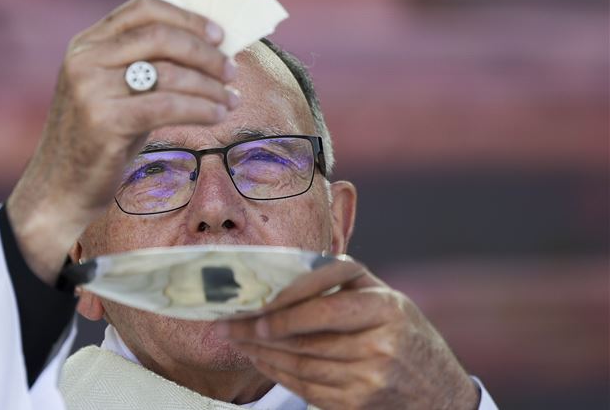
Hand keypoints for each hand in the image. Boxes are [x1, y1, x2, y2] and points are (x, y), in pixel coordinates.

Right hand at [7, 0, 236, 282]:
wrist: (59, 190)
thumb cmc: (97, 141)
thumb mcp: (113, 92)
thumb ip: (144, 67)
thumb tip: (209, 52)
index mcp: (85, 44)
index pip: (142, 9)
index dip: (187, 18)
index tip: (220, 35)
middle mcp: (84, 59)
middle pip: (161, 37)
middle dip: (206, 53)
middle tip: (233, 71)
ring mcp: (91, 89)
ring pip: (170, 74)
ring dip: (211, 86)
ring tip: (232, 99)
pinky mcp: (105, 121)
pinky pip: (168, 107)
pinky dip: (201, 109)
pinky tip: (217, 116)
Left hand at [215, 258, 479, 408]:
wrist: (441, 394)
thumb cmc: (404, 335)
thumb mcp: (387, 300)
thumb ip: (344, 285)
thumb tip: (281, 274)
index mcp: (386, 306)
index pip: (325, 304)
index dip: (286, 308)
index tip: (255, 308)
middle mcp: (380, 342)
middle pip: (306, 337)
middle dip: (260, 330)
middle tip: (230, 323)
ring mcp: (370, 376)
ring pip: (300, 363)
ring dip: (262, 352)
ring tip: (240, 340)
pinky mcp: (358, 403)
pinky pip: (306, 387)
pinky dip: (277, 373)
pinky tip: (261, 361)